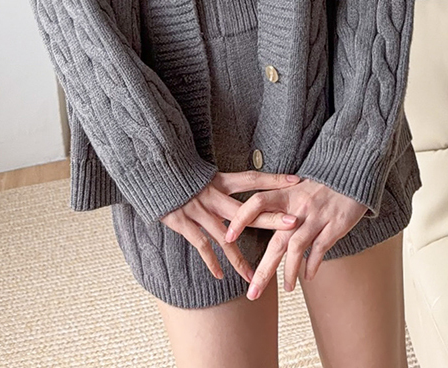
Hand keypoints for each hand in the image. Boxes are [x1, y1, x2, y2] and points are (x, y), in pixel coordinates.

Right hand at [159, 170, 302, 284]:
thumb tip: (240, 186)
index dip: (273, 179)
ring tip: (255, 275)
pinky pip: (201, 245)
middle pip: (247, 209)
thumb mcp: (202, 173)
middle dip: (271, 218)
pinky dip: (211, 261)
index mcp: (219, 180)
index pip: (252, 178)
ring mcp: (199, 210)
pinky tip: (220, 276)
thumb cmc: (178, 174)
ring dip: (241, 257)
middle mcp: (213, 195)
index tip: (295, 181)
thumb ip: (219, 183)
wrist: (151, 171)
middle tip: (294, 223)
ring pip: (226, 237)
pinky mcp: (184, 223)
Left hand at [223, 177, 368, 299]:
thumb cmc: (321, 182)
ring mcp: (316, 217)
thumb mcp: (297, 186)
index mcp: (286, 193)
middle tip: (252, 291)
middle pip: (276, 240)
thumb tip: (258, 219)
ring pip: (296, 248)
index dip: (241, 218)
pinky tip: (307, 276)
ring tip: (286, 288)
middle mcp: (298, 206)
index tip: (227, 237)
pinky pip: (319, 249)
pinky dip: (312, 265)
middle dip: (264, 269)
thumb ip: (280, 202)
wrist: (351, 171)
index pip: (257, 202)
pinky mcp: (334, 225)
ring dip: (289, 272)